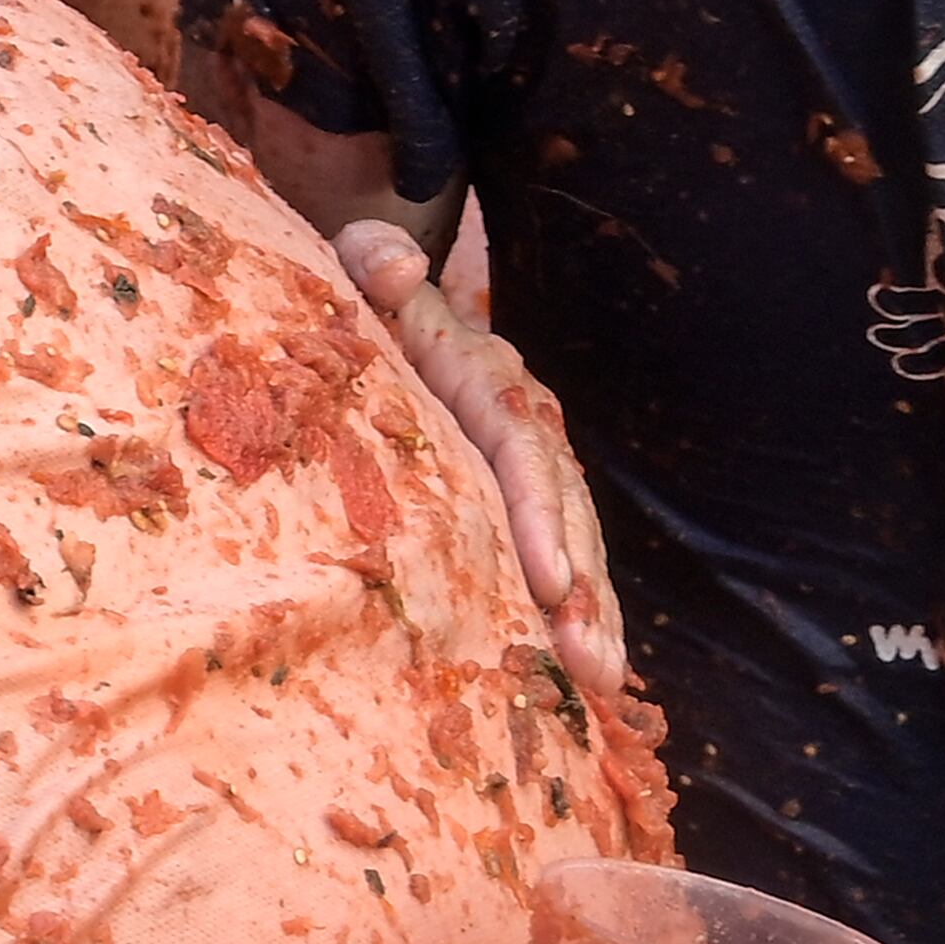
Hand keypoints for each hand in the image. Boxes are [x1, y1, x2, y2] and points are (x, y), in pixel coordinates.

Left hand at [340, 219, 626, 700]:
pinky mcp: (507, 505)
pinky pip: (549, 561)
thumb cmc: (343, 299)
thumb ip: (366, 259)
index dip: (540, 513)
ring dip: (590, 614)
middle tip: (591, 661)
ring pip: (571, 542)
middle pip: (564, 508)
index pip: (522, 444)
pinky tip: (582, 682)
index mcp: (483, 374)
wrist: (357, 307)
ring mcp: (518, 467)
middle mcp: (517, 422)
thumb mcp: (347, 272)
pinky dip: (566, 617)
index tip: (549, 581)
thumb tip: (399, 265)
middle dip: (583, 588)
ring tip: (601, 684)